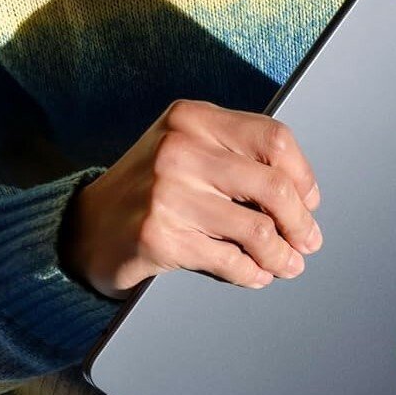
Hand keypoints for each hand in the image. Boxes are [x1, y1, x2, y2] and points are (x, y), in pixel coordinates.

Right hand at [62, 98, 322, 298]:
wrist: (86, 228)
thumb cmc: (149, 190)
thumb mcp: (187, 151)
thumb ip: (236, 157)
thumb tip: (303, 196)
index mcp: (192, 119)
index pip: (274, 140)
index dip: (303, 177)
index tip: (309, 202)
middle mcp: (179, 149)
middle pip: (273, 187)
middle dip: (300, 223)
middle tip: (307, 241)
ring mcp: (167, 193)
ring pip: (257, 230)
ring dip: (281, 256)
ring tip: (287, 265)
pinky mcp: (160, 236)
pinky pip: (229, 260)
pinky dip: (252, 273)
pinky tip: (256, 275)